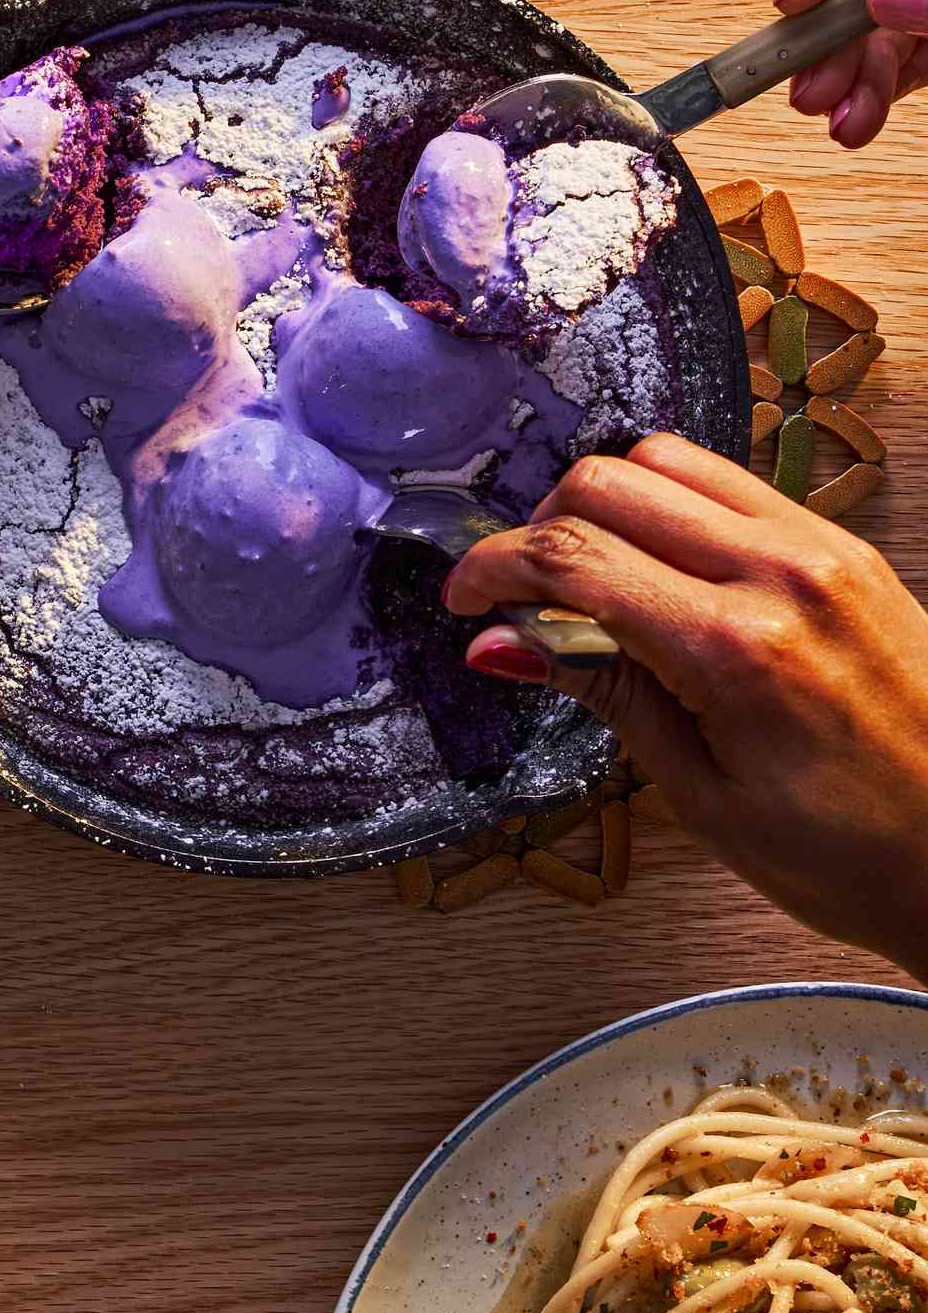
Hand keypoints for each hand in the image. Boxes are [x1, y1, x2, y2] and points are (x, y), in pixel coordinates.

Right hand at [442, 433, 927, 973]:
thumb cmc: (848, 853)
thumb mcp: (700, 793)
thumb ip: (601, 691)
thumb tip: (500, 645)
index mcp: (737, 648)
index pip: (575, 556)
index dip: (494, 568)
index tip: (465, 600)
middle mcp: (783, 573)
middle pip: (610, 480)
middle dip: (540, 529)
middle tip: (521, 598)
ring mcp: (822, 548)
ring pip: (667, 459)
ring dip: (604, 504)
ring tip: (588, 580)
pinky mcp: (844, 545)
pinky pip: (728, 483)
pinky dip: (669, 505)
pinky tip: (657, 571)